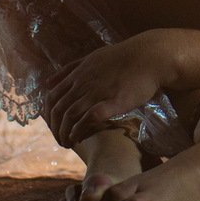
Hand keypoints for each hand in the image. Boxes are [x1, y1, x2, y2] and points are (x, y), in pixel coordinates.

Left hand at [41, 34, 174, 146]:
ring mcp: (97, 91)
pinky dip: (79, 130)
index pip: (51, 97)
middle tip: (60, 140)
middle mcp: (83, 82)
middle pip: (58, 110)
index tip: (54, 127)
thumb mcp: (92, 58)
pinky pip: (88, 118)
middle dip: (54, 129)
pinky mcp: (112, 101)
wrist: (151, 56)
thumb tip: (48, 81)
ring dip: (64, 133)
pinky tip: (78, 138)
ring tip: (68, 144)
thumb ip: (70, 69)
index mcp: (78, 73)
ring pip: (69, 115)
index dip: (49, 116)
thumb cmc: (124, 58)